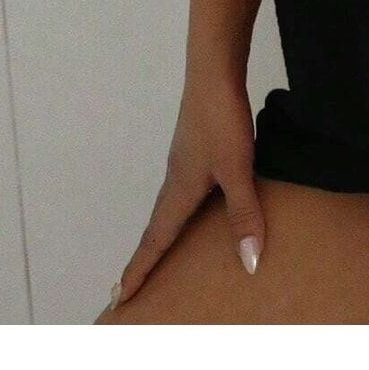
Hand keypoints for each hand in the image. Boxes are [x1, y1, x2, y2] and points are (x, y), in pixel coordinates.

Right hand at [105, 71, 265, 312]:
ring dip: (159, 235)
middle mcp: (175, 179)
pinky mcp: (194, 146)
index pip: (154, 241)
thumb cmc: (222, 120)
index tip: (119, 298)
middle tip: (129, 286)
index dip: (139, 271)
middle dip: (143, 259)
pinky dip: (176, 212)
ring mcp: (183, 161)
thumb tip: (249, 263)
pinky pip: (180, 190)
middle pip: (154, 227)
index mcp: (179, 191)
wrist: (214, 70)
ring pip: (167, 208)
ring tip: (158, 255)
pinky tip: (193, 208)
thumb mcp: (238, 170)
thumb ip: (244, 214)